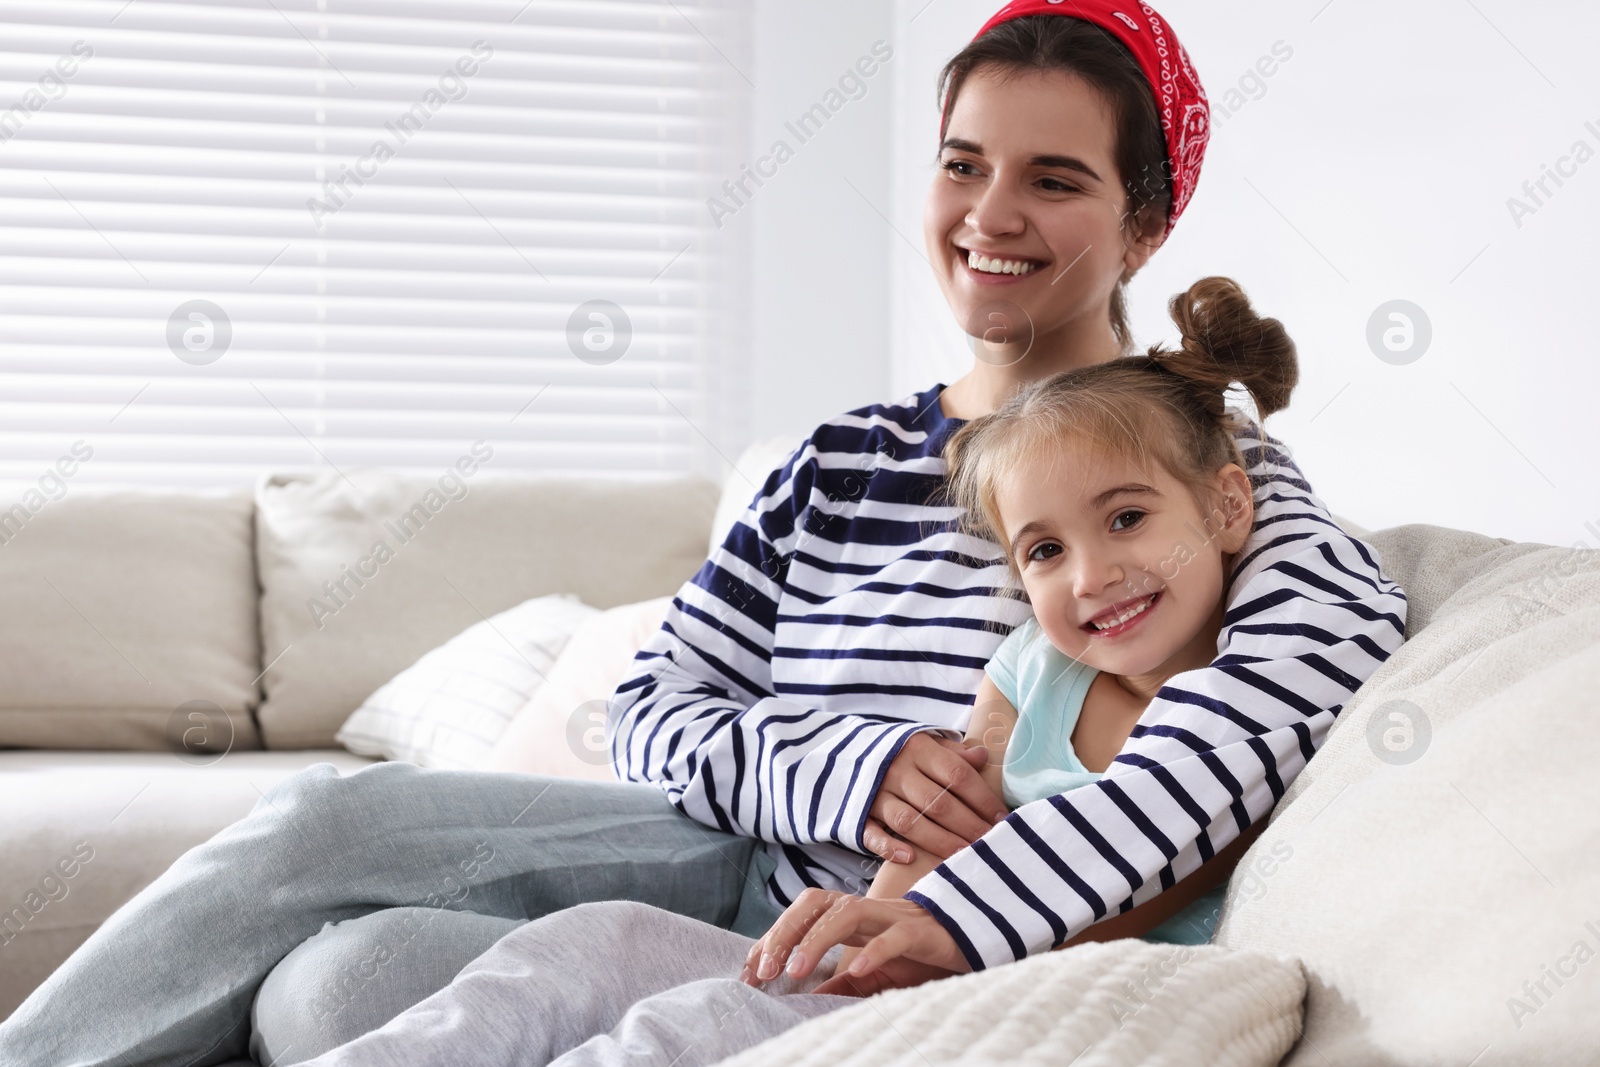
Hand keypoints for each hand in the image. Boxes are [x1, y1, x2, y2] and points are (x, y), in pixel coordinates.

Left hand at [738, 888, 970, 988]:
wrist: (968, 937)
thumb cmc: (914, 953)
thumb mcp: (871, 972)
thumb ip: (840, 982)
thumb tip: (807, 999)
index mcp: (848, 915)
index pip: (801, 915)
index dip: (772, 937)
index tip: (748, 972)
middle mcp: (864, 909)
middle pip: (814, 903)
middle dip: (785, 933)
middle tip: (763, 971)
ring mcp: (891, 916)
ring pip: (845, 915)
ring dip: (816, 941)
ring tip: (795, 972)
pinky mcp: (919, 932)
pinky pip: (892, 937)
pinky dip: (874, 951)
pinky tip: (856, 969)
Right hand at [864, 733, 1006, 863]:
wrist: (845, 752)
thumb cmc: (901, 753)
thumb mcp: (927, 743)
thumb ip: (954, 753)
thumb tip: (983, 757)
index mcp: (918, 749)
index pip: (957, 774)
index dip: (982, 799)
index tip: (1002, 819)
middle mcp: (896, 770)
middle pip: (937, 802)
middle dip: (968, 826)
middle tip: (989, 845)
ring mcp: (875, 793)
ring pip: (909, 821)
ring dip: (939, 841)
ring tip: (963, 857)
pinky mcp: (858, 814)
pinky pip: (872, 833)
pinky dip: (889, 847)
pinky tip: (910, 858)